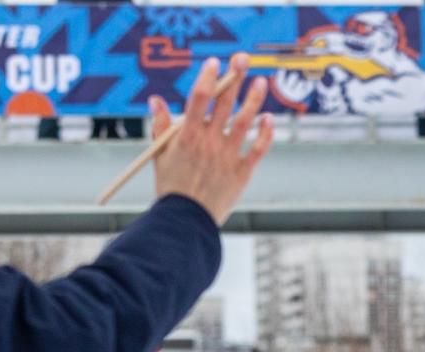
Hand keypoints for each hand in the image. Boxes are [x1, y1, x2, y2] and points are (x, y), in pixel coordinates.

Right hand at [149, 55, 273, 225]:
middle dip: (234, 78)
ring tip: (261, 82)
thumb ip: (161, 126)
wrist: (186, 221)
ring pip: (244, 122)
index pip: (199, 97)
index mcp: (187, 135)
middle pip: (224, 103)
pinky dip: (265, 133)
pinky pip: (257, 149)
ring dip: (254, 100)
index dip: (208, 77)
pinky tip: (268, 118)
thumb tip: (155, 100)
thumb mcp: (160, 155)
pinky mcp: (242, 173)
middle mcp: (209, 142)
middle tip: (243, 58)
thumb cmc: (172, 186)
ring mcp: (227, 156)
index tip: (214, 63)